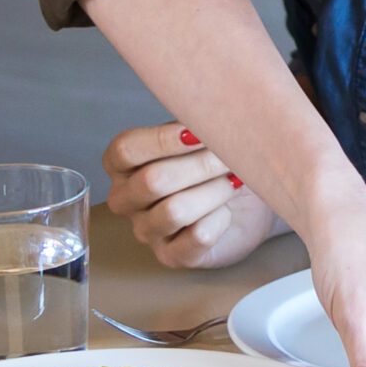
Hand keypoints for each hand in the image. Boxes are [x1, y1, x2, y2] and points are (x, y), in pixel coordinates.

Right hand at [102, 122, 279, 268]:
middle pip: (153, 181)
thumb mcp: (200, 135)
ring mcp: (147, 230)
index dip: (163, 140)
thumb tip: (206, 110)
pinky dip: (220, 219)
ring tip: (234, 180)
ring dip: (214, 191)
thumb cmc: (213, 163)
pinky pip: (197, 237)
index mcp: (122, 164)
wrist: (243, 202)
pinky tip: (227, 210)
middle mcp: (126, 199)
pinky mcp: (172, 256)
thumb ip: (193, 121)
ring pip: (175, 210)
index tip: (198, 132)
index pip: (125, 150)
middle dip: (200, 165)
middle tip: (230, 155)